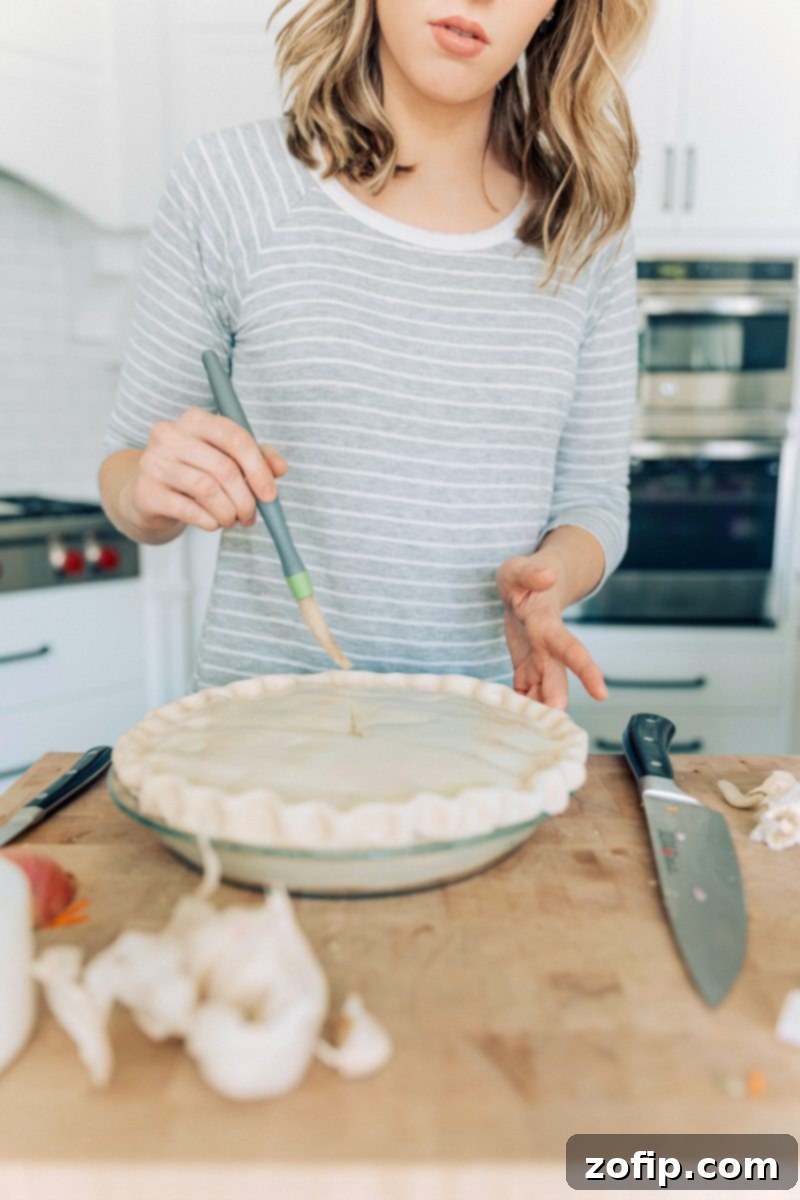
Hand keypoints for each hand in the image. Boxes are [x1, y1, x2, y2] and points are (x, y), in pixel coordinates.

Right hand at [125, 408, 288, 533]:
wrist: (150, 496)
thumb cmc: (194, 473)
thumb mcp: (227, 459)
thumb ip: (257, 458)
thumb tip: (280, 468)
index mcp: (195, 420)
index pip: (235, 437)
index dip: (258, 469)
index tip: (270, 495)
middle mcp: (170, 434)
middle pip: (224, 467)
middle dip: (245, 499)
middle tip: (250, 516)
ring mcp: (154, 462)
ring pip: (207, 489)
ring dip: (228, 512)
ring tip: (231, 519)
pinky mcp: (146, 491)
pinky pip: (188, 509)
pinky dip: (209, 521)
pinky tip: (212, 523)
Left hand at [495, 553, 607, 708]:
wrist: (528, 586)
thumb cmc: (523, 577)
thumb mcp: (519, 569)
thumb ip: (531, 572)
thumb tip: (548, 576)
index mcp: (547, 626)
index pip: (571, 649)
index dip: (586, 671)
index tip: (601, 693)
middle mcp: (546, 647)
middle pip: (556, 678)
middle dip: (558, 700)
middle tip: (557, 721)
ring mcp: (535, 659)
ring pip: (541, 689)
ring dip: (539, 710)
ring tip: (531, 731)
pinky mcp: (523, 666)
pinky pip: (524, 690)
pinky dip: (522, 706)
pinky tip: (517, 723)